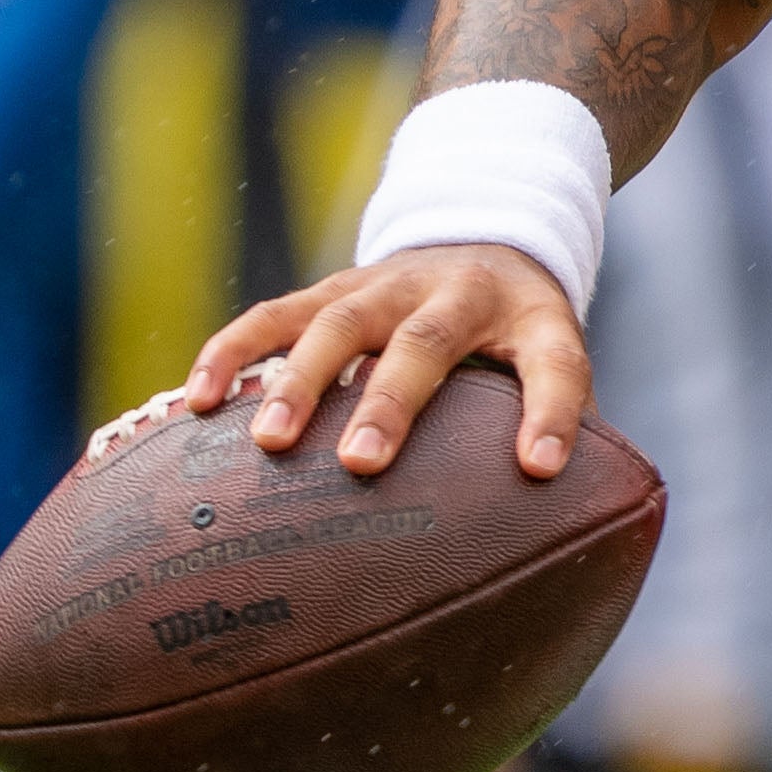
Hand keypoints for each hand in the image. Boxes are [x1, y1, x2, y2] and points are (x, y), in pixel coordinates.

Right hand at [185, 242, 588, 479]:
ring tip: (268, 440)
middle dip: (391, 402)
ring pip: (339, 322)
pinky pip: (274, 315)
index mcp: (533, 320)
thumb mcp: (556, 366)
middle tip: (361, 464)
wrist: (489, 236)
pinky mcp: (332, 287)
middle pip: (426, 341)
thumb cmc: (519, 338)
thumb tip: (575, 535)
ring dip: (302, 379)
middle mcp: (459, 293)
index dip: (551, 414)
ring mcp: (388, 284)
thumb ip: (565, 431)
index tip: (541, 469)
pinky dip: (232, 353)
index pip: (555, 364)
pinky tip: (197, 403)